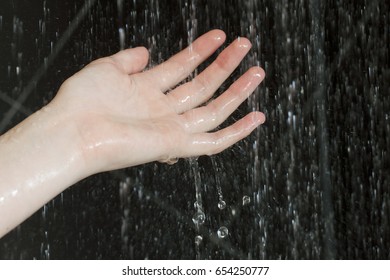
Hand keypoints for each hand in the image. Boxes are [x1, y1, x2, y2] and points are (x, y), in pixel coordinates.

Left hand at [51, 29, 264, 172]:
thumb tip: (145, 50)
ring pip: (214, 110)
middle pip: (202, 86)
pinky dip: (236, 133)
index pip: (182, 68)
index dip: (201, 51)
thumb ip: (127, 59)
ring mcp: (170, 128)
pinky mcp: (176, 145)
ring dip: (237, 92)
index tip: (219, 36)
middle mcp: (161, 111)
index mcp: (146, 92)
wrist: (72, 131)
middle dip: (225, 66)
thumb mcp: (106, 68)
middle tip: (245, 46)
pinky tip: (256, 118)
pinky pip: (213, 142)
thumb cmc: (81, 102)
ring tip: (257, 71)